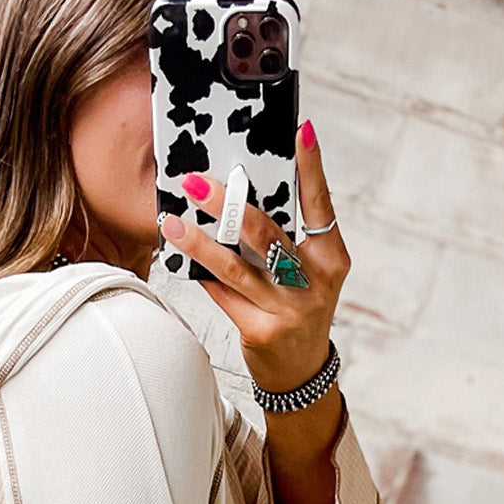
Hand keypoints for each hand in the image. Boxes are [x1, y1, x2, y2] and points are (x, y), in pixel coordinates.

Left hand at [158, 122, 350, 394]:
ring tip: (172, 223)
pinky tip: (181, 259)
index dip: (311, 168)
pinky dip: (202, 275)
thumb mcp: (307, 274)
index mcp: (332, 258)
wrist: (300, 373)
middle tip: (197, 183)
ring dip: (200, 242)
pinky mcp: (261, 331)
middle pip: (267, 233)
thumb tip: (240, 197)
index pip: (321, 205)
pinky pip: (223, 295)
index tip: (299, 131)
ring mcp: (289, 309)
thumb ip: (285, 240)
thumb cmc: (297, 310)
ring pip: (236, 267)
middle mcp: (315, 282)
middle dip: (228, 204)